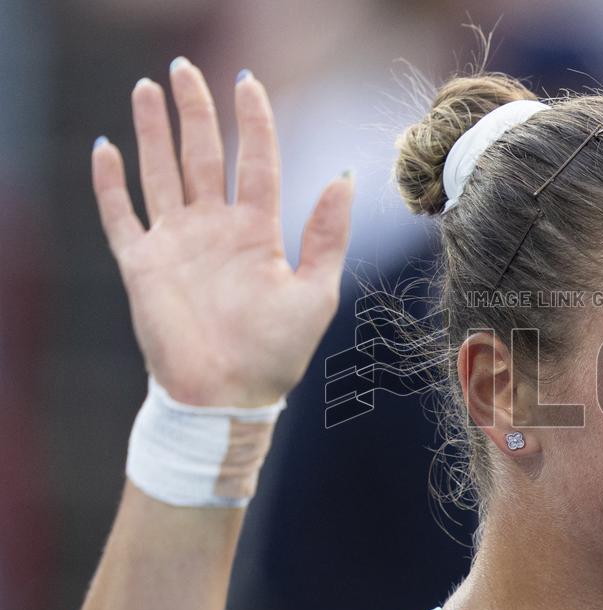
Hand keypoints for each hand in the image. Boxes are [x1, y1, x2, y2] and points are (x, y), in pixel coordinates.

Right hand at [91, 58, 353, 406]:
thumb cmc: (276, 352)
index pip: (256, 162)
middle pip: (204, 155)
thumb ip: (326, 234)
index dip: (253, 121)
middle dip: (195, 111)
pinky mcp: (142, 264)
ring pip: (161, 173)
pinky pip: (121, 216)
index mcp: (258, 231)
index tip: (247, 81)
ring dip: (153, 132)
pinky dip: (111, 184)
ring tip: (148, 88)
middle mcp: (216, 228)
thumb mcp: (315, 292)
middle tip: (185, 68)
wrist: (227, 397)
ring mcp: (177, 243)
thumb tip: (345, 175)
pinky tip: (107, 148)